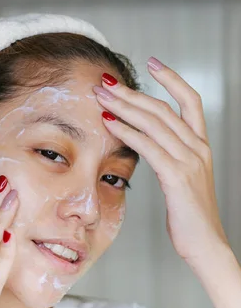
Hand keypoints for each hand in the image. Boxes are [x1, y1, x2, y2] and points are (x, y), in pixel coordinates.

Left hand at [93, 59, 229, 267]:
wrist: (205, 245)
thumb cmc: (190, 217)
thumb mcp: (183, 180)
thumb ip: (170, 159)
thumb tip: (146, 145)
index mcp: (201, 146)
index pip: (189, 101)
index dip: (172, 79)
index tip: (153, 62)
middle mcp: (198, 148)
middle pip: (163, 108)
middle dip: (132, 93)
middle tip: (105, 82)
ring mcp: (190, 161)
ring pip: (155, 123)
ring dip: (124, 107)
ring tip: (101, 97)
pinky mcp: (178, 177)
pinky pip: (149, 147)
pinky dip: (127, 131)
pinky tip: (109, 123)